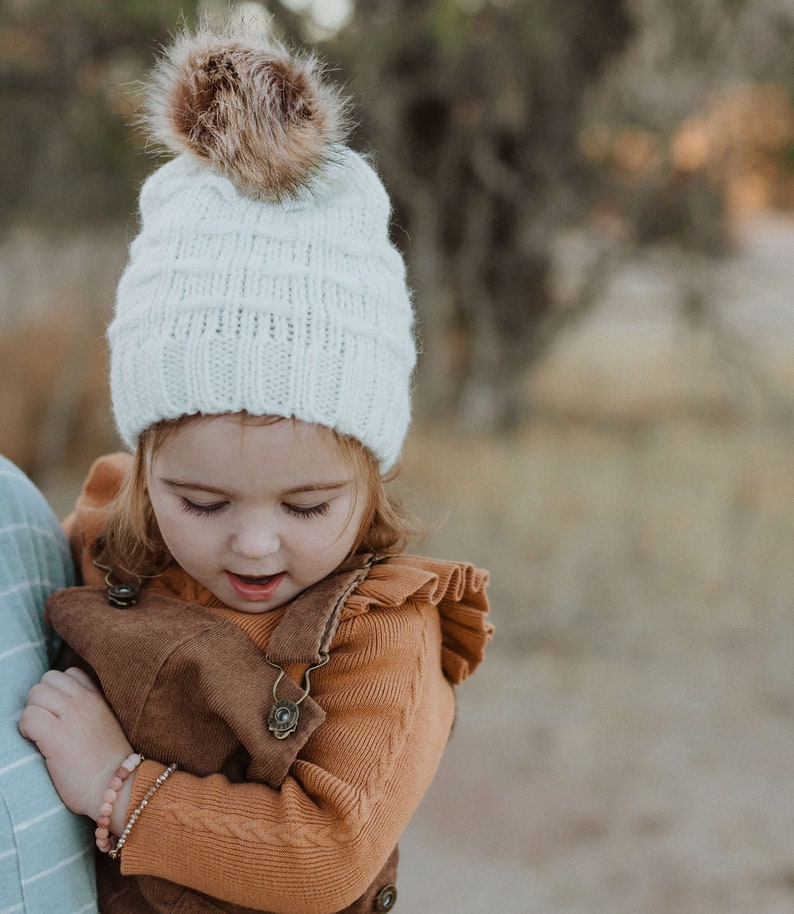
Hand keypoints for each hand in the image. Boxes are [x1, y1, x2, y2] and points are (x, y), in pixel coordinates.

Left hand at [18, 667, 133, 821]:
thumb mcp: (106, 725)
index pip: (70, 673)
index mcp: (98, 698)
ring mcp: (72, 716)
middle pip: (49, 679)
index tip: (59, 712)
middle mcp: (85, 701)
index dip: (58, 691)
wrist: (118, 789)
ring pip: (36, 693)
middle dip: (41, 699)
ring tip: (39, 732)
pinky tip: (36, 742)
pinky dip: (26, 728)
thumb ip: (90, 711)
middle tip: (45, 723)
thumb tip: (64, 710)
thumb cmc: (110, 765)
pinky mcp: (57, 737)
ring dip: (32, 712)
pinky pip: (29, 717)